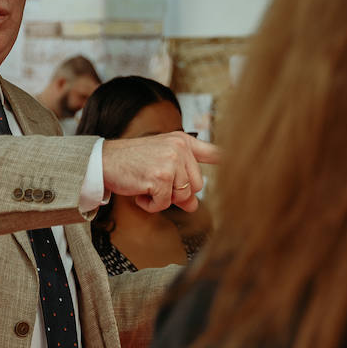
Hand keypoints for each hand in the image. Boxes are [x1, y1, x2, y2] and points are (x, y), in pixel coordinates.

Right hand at [101, 131, 220, 213]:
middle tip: (157, 186)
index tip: (243, 164)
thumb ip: (181, 179)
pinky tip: (140, 192)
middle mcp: (179, 148)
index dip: (228, 161)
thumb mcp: (160, 160)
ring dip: (162, 199)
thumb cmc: (131, 161)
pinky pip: (164, 203)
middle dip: (178, 193)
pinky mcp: (160, 178)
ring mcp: (170, 162)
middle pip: (196, 186)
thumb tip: (194, 206)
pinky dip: (151, 204)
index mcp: (182, 141)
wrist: (103, 161)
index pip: (213, 152)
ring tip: (146, 186)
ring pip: (182, 196)